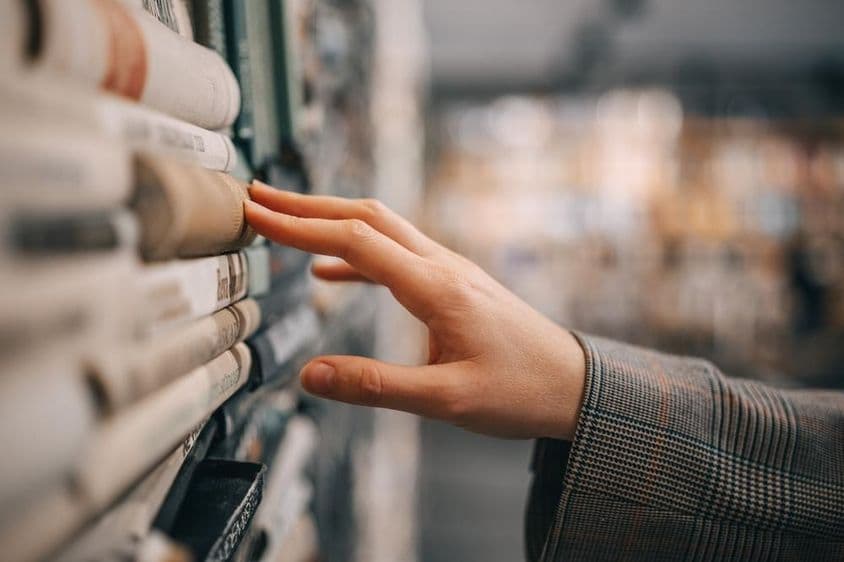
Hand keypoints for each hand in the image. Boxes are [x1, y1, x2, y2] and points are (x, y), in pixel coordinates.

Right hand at [245, 182, 585, 439]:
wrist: (574, 383)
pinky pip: (394, 255)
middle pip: (365, 217)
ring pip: (381, 228)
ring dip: (330, 221)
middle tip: (259, 198)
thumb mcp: (447, 400)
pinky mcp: (452, 283)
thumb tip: (312, 375)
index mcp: (437, 287)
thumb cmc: (521, 391)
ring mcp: (449, 270)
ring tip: (285, 222)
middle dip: (308, 206)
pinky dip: (355, 255)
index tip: (256, 215)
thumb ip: (377, 387)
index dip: (300, 227)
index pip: (355, 242)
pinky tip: (330, 272)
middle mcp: (442, 266)